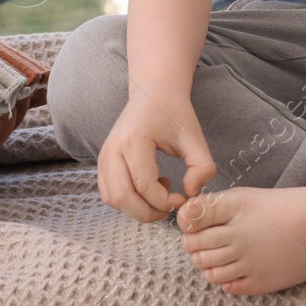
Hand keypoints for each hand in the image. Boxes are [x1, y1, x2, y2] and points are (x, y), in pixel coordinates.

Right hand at [97, 87, 217, 222]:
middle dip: (148, 212)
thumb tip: (190, 193)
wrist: (154, 93)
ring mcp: (104, 155)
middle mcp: (113, 148)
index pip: (143, 185)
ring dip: (136, 208)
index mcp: (134, 140)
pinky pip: (108, 193)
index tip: (182, 198)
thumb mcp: (195, 137)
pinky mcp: (103, 161)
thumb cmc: (174, 113)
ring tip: (159, 193)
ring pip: (112, 199)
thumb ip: (202, 167)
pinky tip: (147, 188)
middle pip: (122, 197)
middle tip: (169, 207)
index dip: (164, 201)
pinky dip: (127, 200)